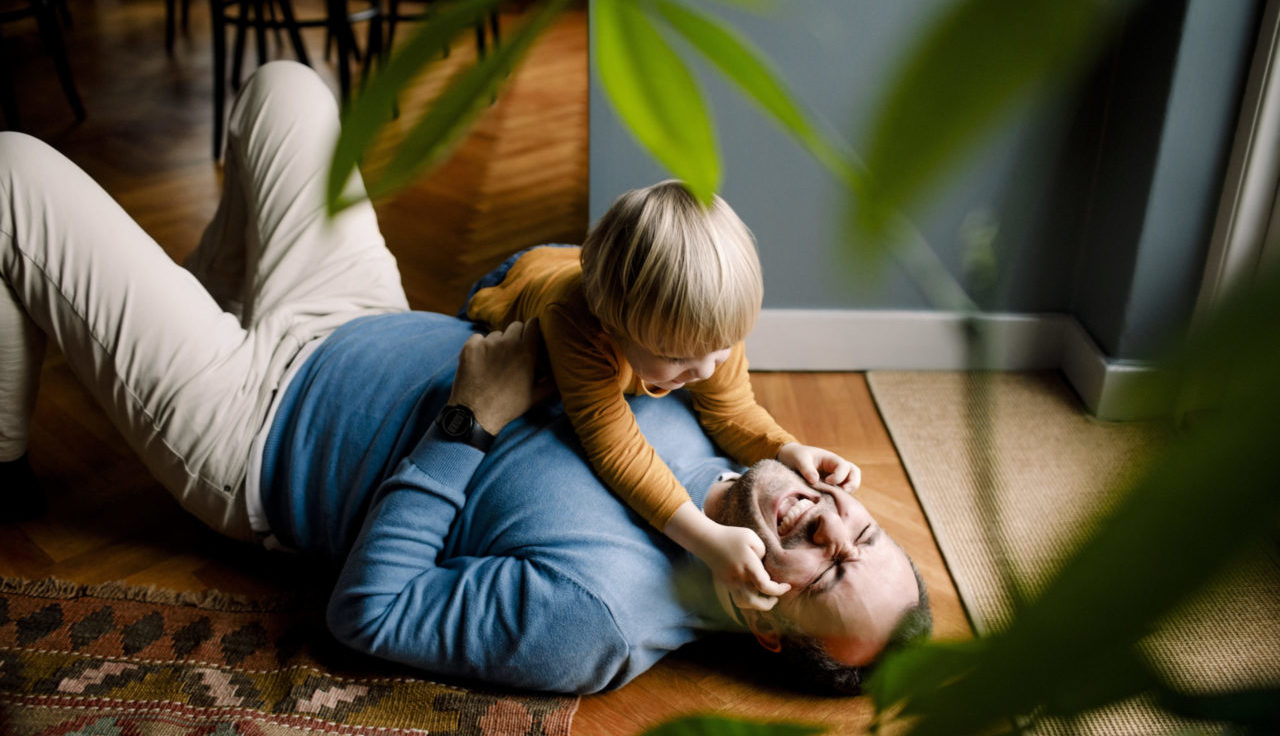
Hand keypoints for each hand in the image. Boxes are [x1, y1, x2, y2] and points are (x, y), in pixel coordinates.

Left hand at [449, 319, 546, 434]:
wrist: (476, 414)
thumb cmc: (508, 406)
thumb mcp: (536, 396)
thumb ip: (552, 382)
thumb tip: (561, 374)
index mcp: (526, 352)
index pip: (533, 324)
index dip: (532, 330)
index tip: (530, 336)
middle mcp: (508, 343)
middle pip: (515, 326)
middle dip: (516, 336)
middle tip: (513, 352)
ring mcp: (487, 344)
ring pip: (496, 335)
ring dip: (498, 344)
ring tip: (496, 363)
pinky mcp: (470, 347)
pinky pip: (478, 338)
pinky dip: (480, 347)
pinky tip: (481, 363)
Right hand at [665, 504, 790, 610]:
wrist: (707, 541)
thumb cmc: (731, 536)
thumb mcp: (751, 537)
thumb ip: (762, 552)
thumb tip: (765, 566)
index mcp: (748, 566)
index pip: (765, 586)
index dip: (779, 590)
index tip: (787, 586)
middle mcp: (739, 578)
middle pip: (755, 602)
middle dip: (769, 604)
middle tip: (776, 597)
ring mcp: (731, 583)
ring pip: (745, 604)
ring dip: (757, 605)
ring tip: (766, 598)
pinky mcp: (726, 584)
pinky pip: (738, 599)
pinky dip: (748, 601)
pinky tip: (754, 593)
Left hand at [777, 442, 860, 492]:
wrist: (790, 459)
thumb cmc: (796, 456)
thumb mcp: (799, 459)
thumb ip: (806, 469)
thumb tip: (814, 480)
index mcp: (831, 459)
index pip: (844, 466)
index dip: (839, 476)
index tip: (827, 482)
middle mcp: (837, 468)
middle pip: (854, 473)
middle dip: (852, 484)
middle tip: (842, 493)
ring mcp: (836, 477)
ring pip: (851, 483)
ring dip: (848, 492)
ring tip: (837, 500)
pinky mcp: (831, 487)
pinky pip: (841, 492)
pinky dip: (840, 497)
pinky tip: (830, 503)